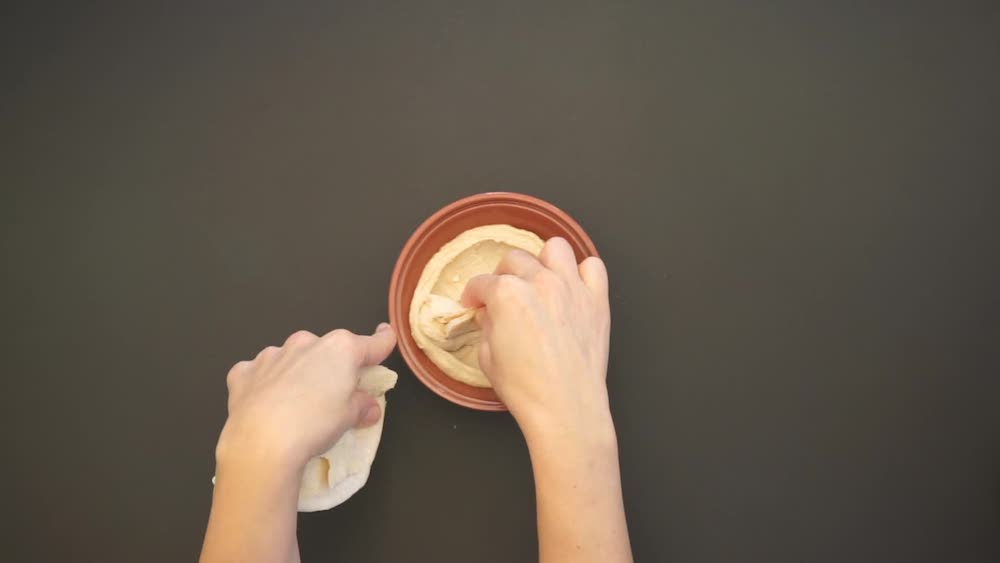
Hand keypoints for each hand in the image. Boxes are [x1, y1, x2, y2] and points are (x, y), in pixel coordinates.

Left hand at [216, 324, 396, 470]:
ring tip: (295, 402)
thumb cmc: (315, 424)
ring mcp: (271, 355)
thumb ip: (362, 406)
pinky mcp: (243, 372)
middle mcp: (306, 343)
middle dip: (331, 365)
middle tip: (334, 392)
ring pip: (291, 358)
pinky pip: (259, 373)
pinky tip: (264, 403)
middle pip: (327, 350)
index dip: (382, 342)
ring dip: (297, 372)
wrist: (261, 442)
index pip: (371, 343)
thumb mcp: (350, 417)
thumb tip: (368, 406)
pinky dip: (264, 384)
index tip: (386, 338)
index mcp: (340, 349)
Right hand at [461, 237, 610, 438]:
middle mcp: (540, 282)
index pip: (481, 283)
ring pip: (555, 249)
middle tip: (502, 295)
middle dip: (502, 276)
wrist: (565, 407)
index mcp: (507, 294)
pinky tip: (572, 288)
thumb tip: (491, 314)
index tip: (473, 303)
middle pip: (514, 259)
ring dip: (542, 262)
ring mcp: (571, 288)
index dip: (473, 294)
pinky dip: (582, 273)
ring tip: (539, 281)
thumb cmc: (525, 388)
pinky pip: (593, 267)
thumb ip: (487, 326)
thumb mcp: (486, 357)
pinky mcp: (596, 301)